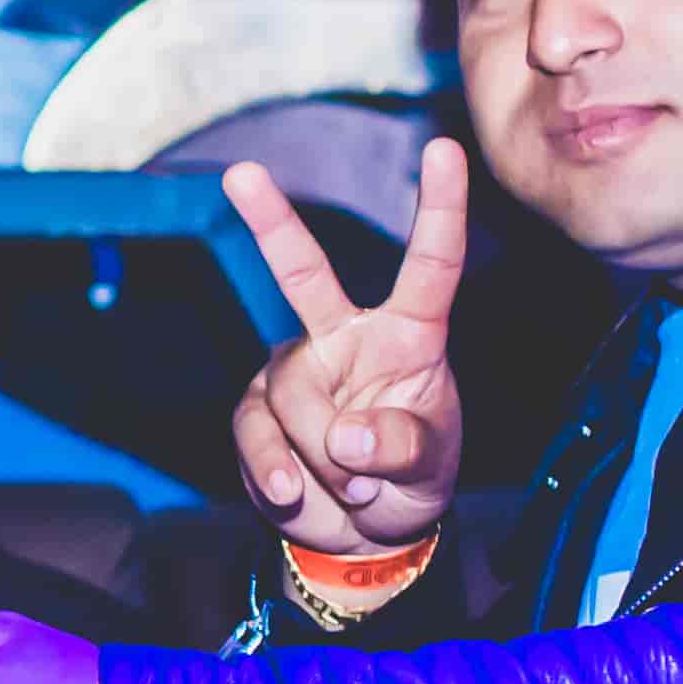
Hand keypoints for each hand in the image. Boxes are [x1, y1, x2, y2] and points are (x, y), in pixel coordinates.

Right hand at [221, 141, 467, 554]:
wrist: (360, 534)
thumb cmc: (411, 481)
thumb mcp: (431, 468)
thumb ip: (401, 446)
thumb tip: (346, 437)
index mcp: (408, 334)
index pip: (429, 265)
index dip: (439, 208)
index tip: (442, 149)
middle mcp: (345, 337)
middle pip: (303, 273)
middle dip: (270, 222)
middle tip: (240, 173)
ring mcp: (294, 371)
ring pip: (294, 397)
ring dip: (325, 458)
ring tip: (354, 488)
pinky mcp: (255, 411)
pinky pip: (257, 435)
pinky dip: (278, 471)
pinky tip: (295, 492)